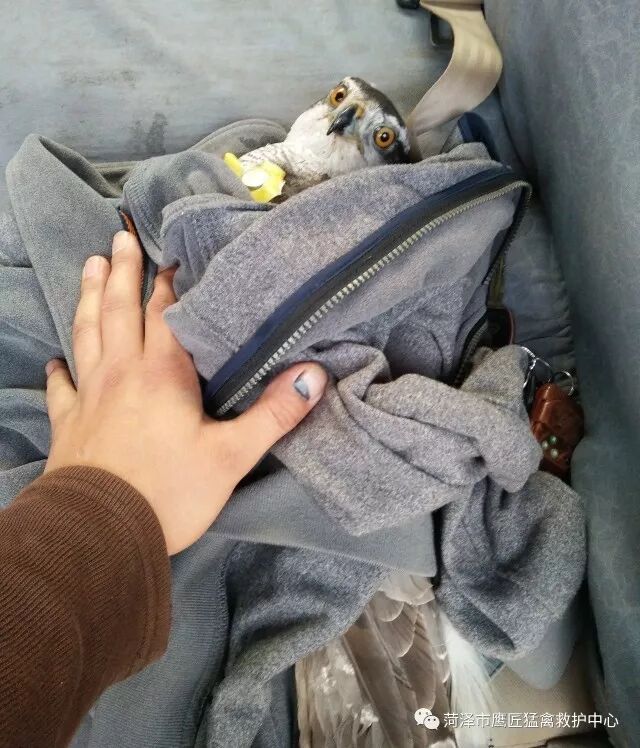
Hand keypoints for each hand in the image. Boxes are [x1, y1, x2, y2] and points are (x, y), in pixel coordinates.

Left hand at [44, 231, 326, 553]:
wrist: (100, 533)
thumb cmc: (169, 492)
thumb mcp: (232, 455)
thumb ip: (274, 413)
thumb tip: (316, 376)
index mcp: (162, 374)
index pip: (165, 316)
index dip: (169, 286)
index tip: (172, 257)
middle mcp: (121, 373)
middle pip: (120, 311)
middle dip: (122, 273)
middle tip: (120, 238)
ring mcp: (89, 396)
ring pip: (87, 333)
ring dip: (89, 298)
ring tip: (89, 266)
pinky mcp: (69, 424)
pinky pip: (62, 387)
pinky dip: (60, 370)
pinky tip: (56, 361)